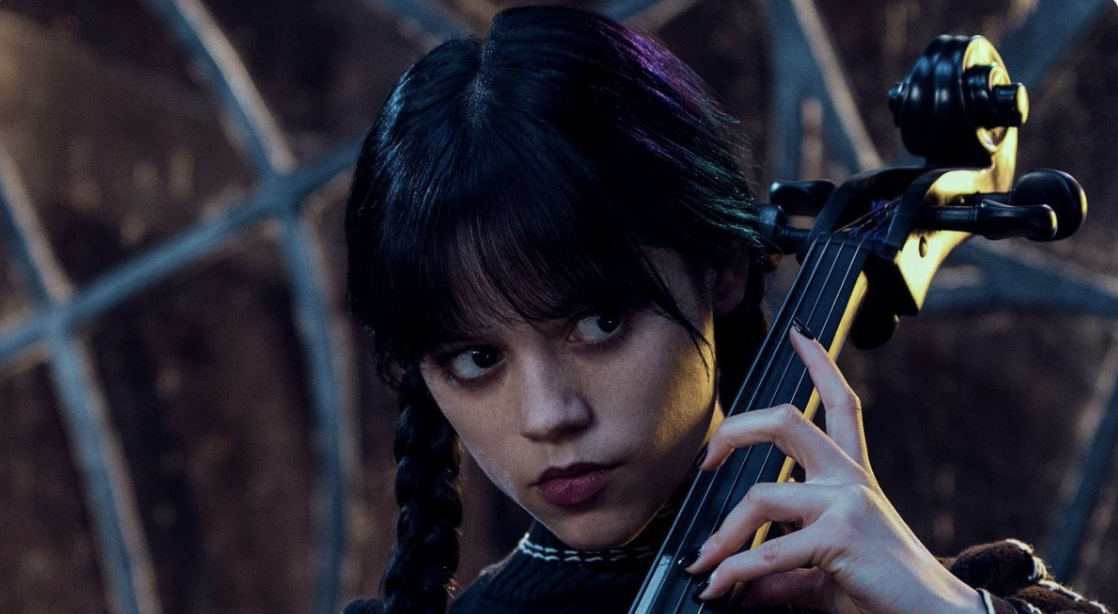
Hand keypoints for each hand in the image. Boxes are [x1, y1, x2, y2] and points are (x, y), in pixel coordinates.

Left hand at [685, 327, 985, 613]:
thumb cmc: (881, 593)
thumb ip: (779, 570)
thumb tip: (734, 583)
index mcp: (851, 478)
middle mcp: (850, 479)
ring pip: (760, 495)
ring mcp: (847, 502)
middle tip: (704, 460)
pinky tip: (718, 587)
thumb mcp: (821, 572)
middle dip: (734, 430)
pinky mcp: (840, 535)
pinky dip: (734, 572)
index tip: (798, 333)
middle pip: (786, 420)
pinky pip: (767, 550)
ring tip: (704, 564)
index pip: (839, 404)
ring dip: (721, 537)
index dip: (819, 362)